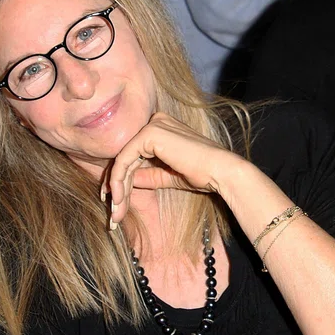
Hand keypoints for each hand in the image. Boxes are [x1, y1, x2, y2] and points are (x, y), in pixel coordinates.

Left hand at [99, 112, 250, 224]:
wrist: (221, 171)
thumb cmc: (202, 174)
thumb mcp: (168, 176)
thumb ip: (148, 175)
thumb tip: (128, 181)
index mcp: (162, 128)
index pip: (135, 154)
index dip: (123, 179)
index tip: (116, 201)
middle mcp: (156, 121)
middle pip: (127, 157)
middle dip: (118, 187)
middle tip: (114, 213)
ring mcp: (152, 125)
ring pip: (123, 160)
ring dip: (117, 189)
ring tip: (117, 213)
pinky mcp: (149, 134)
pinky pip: (124, 160)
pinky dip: (119, 181)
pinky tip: (119, 199)